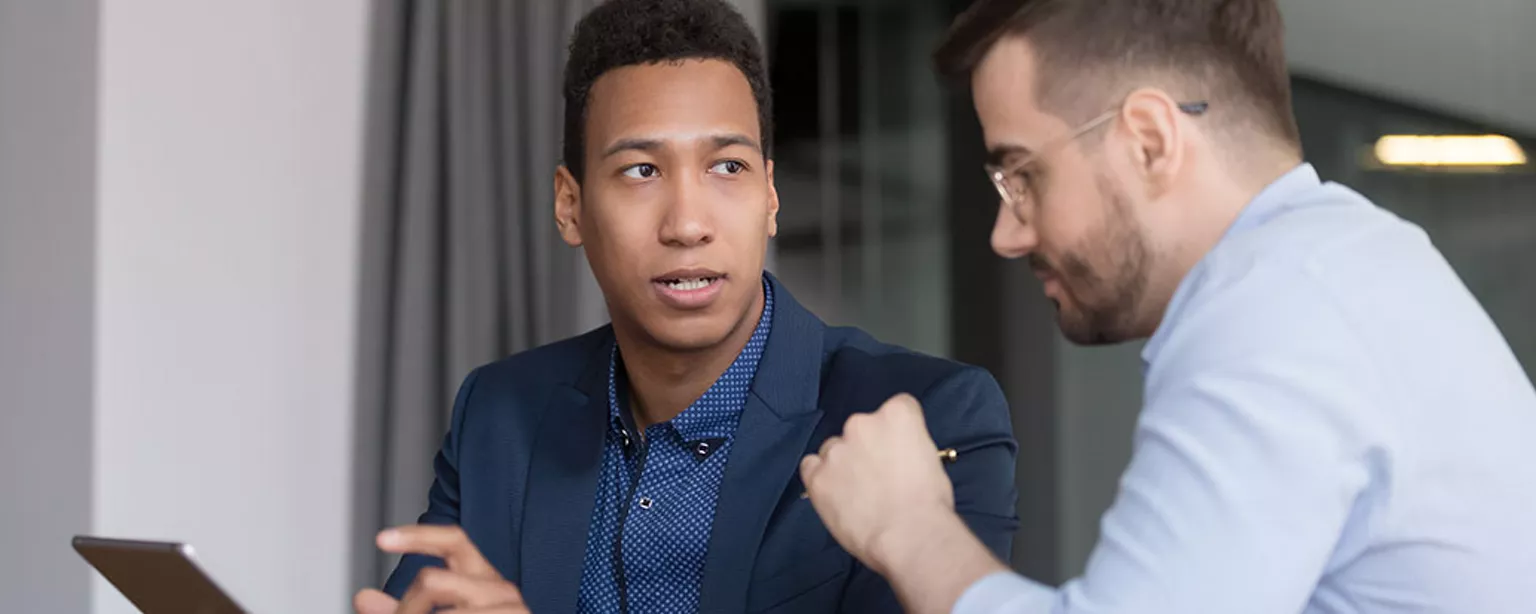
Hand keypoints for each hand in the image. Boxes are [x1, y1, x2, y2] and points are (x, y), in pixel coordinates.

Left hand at [352, 525, 529, 613]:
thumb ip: (403, 610)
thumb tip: (363, 597)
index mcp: (482, 577)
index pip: (453, 541)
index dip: (417, 536)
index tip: (382, 539)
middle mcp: (499, 587)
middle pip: (432, 580)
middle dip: (404, 608)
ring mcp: (510, 608)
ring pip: (443, 611)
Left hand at [798, 393, 955, 574]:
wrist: (909, 535)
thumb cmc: (928, 504)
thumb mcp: (931, 460)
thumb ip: (908, 447)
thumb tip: (898, 457)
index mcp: (896, 415)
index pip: (896, 409)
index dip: (897, 433)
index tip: (899, 451)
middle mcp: (862, 424)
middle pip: (860, 429)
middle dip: (866, 448)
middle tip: (878, 478)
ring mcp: (836, 450)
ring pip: (833, 449)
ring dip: (842, 464)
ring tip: (857, 493)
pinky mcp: (817, 476)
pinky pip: (810, 467)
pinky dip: (820, 477)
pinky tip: (835, 494)